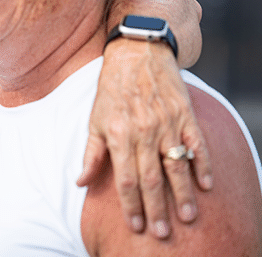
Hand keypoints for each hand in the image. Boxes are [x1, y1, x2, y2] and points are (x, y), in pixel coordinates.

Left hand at [77, 38, 212, 238]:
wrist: (137, 52)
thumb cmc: (111, 88)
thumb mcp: (95, 119)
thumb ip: (91, 153)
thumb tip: (80, 182)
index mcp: (119, 134)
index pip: (126, 179)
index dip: (131, 205)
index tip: (136, 225)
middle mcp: (143, 132)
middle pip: (152, 179)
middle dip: (157, 209)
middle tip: (163, 233)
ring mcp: (166, 124)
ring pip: (176, 166)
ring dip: (183, 195)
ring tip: (187, 217)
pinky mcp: (185, 115)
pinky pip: (197, 145)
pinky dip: (202, 165)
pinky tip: (205, 184)